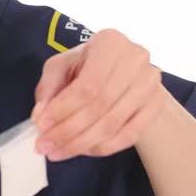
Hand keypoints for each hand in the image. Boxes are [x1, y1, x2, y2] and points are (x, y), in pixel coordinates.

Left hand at [29, 28, 166, 160]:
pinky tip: (81, 150)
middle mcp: (136, 60)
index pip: (87, 84)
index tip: (41, 126)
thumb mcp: (61, 67)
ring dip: (81, 143)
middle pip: (100, 106)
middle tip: (44, 146)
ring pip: (113, 124)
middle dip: (68, 131)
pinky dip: (102, 148)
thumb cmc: (86, 66)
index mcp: (111, 42)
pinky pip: (128, 136)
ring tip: (57, 152)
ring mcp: (150, 84)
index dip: (63, 109)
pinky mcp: (156, 106)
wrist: (124, 72)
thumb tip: (40, 117)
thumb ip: (48, 88)